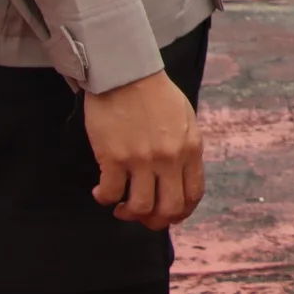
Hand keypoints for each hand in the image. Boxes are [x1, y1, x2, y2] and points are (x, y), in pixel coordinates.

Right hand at [84, 70, 203, 229]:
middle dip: (155, 221)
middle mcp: (169, 158)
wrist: (125, 72)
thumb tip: (179, 177)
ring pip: (139, 207)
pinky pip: (109, 193)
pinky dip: (103, 198)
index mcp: (190, 148)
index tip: (169, 215)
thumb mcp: (184, 119)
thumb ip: (185, 148)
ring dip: (128, 213)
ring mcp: (141, 159)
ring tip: (119, 206)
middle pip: (168, 208)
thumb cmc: (154, 93)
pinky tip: (100, 192)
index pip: (193, 194)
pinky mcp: (113, 157)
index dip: (181, 212)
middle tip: (142, 216)